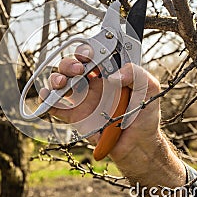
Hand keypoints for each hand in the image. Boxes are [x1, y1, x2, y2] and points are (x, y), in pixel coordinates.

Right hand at [40, 44, 161, 163]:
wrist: (138, 145)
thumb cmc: (145, 116)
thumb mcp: (149, 89)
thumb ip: (137, 74)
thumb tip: (114, 75)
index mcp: (108, 73)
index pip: (91, 55)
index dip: (86, 51)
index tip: (88, 54)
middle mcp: (92, 84)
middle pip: (71, 66)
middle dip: (69, 63)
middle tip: (78, 69)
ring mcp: (81, 99)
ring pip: (59, 82)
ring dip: (56, 78)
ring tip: (63, 83)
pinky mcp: (74, 116)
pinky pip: (55, 106)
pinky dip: (46, 100)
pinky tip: (48, 96)